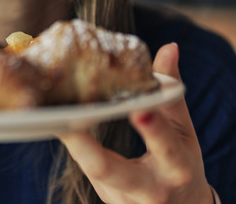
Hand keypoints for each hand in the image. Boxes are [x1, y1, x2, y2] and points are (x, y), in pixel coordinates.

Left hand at [58, 43, 212, 203]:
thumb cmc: (181, 164)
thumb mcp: (183, 132)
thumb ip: (172, 92)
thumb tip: (170, 47)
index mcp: (177, 168)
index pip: (166, 147)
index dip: (153, 129)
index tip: (140, 109)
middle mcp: (150, 190)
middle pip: (113, 172)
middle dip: (89, 150)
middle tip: (66, 124)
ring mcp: (124, 200)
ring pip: (92, 173)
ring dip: (72, 144)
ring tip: (51, 115)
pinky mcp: (107, 200)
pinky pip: (86, 171)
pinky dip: (74, 147)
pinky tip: (56, 123)